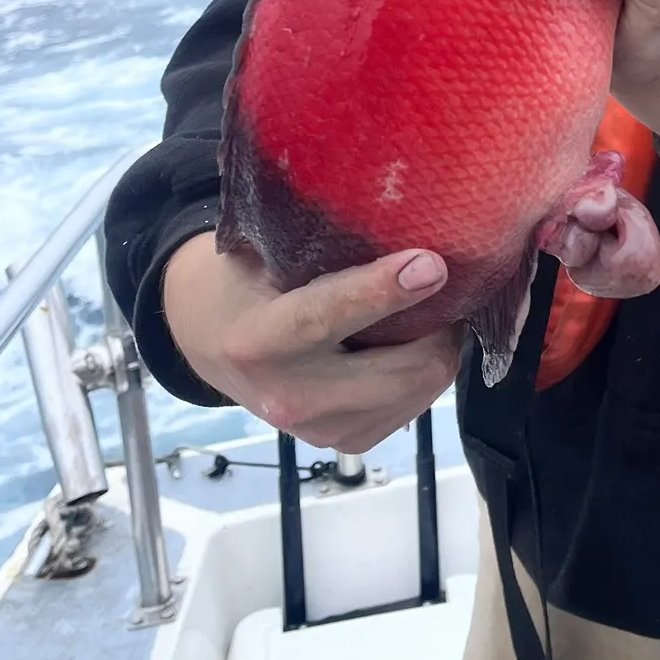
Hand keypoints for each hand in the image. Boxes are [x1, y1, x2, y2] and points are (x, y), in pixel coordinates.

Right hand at [161, 232, 462, 455]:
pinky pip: (417, 404)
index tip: (431, 265)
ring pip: (422, 387)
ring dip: (439, 346)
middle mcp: (290, 397)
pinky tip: (410, 343)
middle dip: (440, 323)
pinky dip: (426, 370)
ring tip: (428, 310)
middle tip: (448, 283)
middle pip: (402, 369)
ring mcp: (323, 430)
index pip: (326, 316)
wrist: (211, 342)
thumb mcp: (264, 252)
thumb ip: (321, 245)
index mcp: (258, 341)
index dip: (383, 291)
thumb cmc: (247, 283)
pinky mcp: (351, 442)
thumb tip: (400, 218)